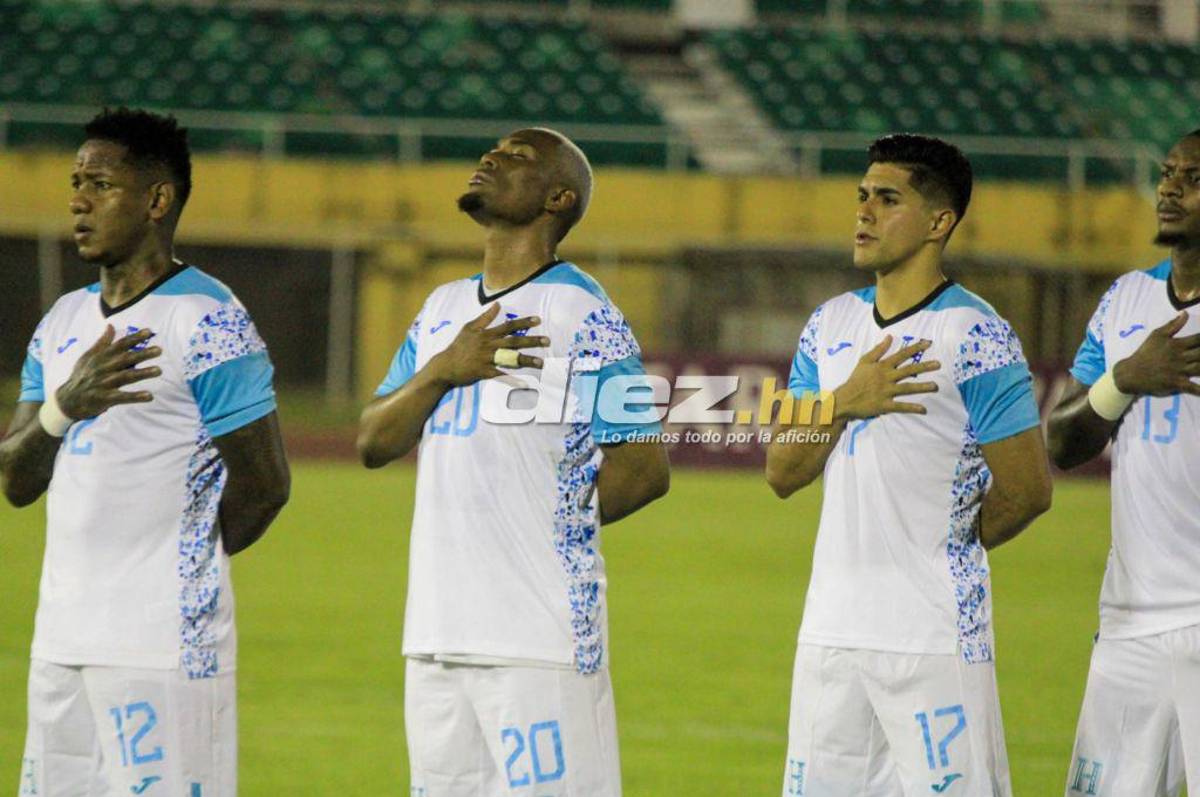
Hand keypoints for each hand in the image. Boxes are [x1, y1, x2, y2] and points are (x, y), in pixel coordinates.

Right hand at [56, 326, 161, 419]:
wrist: (68, 400)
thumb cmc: (82, 376)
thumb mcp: (88, 357)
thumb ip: (102, 342)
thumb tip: (111, 326)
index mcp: (101, 357)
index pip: (119, 345)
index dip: (134, 338)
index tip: (149, 332)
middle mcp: (103, 368)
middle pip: (125, 359)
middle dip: (142, 354)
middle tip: (159, 350)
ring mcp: (104, 384)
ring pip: (126, 377)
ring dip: (143, 373)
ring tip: (159, 370)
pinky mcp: (105, 399)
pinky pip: (122, 397)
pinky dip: (135, 397)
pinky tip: (150, 396)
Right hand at [427, 304, 548, 387]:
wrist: (444, 366)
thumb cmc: (458, 346)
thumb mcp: (469, 328)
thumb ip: (485, 317)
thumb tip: (498, 304)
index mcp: (487, 334)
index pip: (508, 326)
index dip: (523, 322)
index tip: (538, 320)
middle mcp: (489, 345)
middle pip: (514, 341)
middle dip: (532, 341)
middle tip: (548, 341)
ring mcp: (487, 359)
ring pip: (510, 359)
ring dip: (527, 361)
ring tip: (542, 363)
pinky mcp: (484, 372)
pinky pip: (501, 376)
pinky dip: (512, 381)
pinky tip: (525, 385)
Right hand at [832, 336, 939, 419]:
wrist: (845, 399)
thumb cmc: (855, 379)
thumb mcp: (864, 361)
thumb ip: (878, 350)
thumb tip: (890, 337)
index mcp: (882, 366)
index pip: (901, 355)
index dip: (915, 348)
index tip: (928, 344)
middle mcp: (886, 378)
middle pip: (908, 370)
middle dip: (924, 367)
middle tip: (938, 364)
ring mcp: (886, 392)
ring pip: (907, 388)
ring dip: (922, 387)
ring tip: (935, 386)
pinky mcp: (884, 405)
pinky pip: (900, 406)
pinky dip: (911, 408)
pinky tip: (923, 409)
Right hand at [1112, 313, 1199, 397]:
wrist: (1131, 372)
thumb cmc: (1145, 353)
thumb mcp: (1156, 335)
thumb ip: (1173, 325)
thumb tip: (1185, 314)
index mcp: (1177, 344)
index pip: (1199, 339)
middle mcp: (1181, 357)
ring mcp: (1179, 371)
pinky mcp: (1177, 383)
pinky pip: (1193, 387)